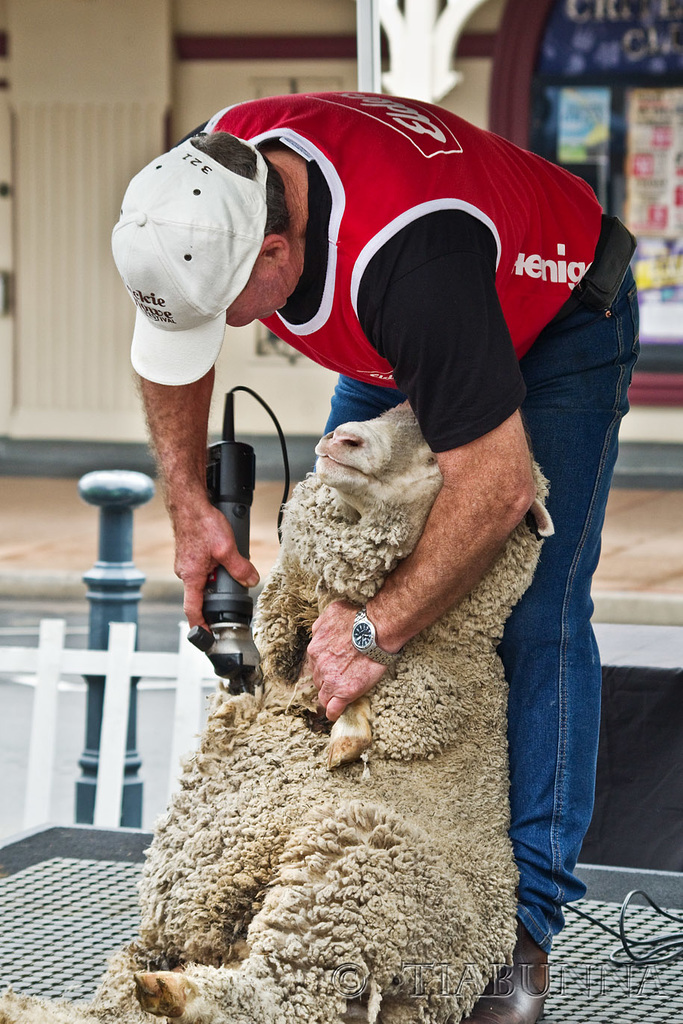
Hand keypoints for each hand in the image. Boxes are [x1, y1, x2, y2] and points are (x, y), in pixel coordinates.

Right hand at [173, 502, 259, 628]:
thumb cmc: (202, 523)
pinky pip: (202, 568)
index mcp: (191, 577)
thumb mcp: (227, 548)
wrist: (189, 502)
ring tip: (228, 563)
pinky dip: (213, 566)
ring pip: (204, 580)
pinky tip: (221, 554)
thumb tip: (251, 580)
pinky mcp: (190, 555)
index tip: (206, 638)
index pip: (192, 610)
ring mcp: (186, 564)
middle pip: (202, 595)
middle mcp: (185, 573)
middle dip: (218, 595)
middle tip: (232, 589)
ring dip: (217, 577)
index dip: (200, 627)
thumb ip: (240, 567)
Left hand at [307, 600, 385, 720]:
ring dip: (329, 696)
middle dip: (326, 680)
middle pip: (318, 680)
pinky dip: (333, 713)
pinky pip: (333, 709)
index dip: (323, 668)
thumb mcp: (330, 614)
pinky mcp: (345, 692)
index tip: (331, 669)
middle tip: (340, 679)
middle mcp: (319, 665)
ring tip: (338, 697)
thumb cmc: (358, 618)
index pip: (314, 665)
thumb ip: (320, 626)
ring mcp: (331, 680)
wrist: (376, 629)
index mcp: (314, 649)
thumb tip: (316, 633)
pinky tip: (334, 715)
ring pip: (323, 695)